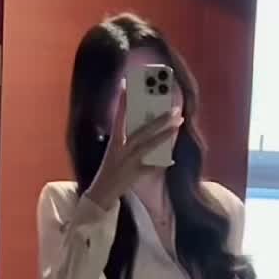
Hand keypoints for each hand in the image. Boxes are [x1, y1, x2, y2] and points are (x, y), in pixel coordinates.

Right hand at [86, 86, 181, 211]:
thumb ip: (127, 137)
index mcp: (114, 143)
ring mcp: (129, 163)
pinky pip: (151, 168)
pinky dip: (161, 164)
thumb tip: (147, 122)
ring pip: (150, 146)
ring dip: (165, 135)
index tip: (127, 86)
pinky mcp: (135, 176)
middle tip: (174, 110)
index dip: (122, 102)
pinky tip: (172, 158)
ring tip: (178, 125)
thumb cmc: (109, 167)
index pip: (118, 119)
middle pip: (143, 132)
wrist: (101, 193)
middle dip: (159, 120)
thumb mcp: (114, 150)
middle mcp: (121, 151)